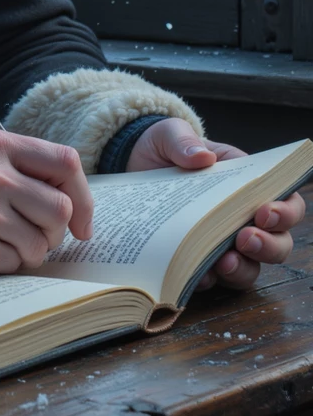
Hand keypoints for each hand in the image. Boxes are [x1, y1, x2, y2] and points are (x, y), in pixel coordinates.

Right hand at [0, 126, 93, 280]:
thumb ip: (11, 162)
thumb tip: (66, 192)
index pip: (65, 162)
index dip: (83, 195)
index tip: (81, 221)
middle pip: (61, 208)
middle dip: (55, 231)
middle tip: (35, 237)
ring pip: (42, 242)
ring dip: (29, 251)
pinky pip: (15, 264)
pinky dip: (4, 265)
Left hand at [126, 117, 305, 290]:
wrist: (129, 166)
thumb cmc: (162, 148)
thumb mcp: (170, 135)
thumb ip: (183, 141)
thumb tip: (201, 157)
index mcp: (244, 182)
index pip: (284, 200)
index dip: (285, 211)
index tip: (265, 213)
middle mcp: (240, 217)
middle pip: (277, 241)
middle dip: (269, 245)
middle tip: (247, 239)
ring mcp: (220, 241)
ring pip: (250, 267)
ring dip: (243, 269)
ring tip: (225, 263)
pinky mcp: (196, 259)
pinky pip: (211, 280)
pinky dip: (208, 280)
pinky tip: (197, 275)